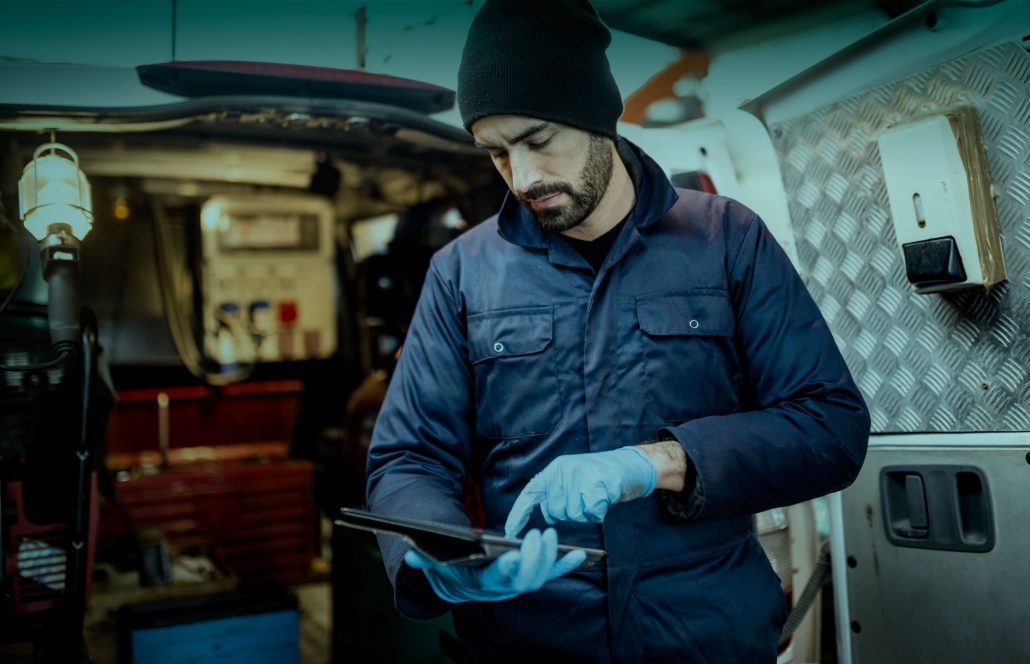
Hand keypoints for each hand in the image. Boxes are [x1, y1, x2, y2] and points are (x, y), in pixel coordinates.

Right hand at [403, 528, 585, 602]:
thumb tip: (410, 556)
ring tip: (558, 538)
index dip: (507, 570)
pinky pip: (552, 572)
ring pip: (540, 577)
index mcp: (483, 583)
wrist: (460, 580)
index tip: (514, 556)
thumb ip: (425, 560)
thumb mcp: (436, 562)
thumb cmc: (450, 566)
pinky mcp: (532, 575)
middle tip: (541, 534)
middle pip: (525, 580)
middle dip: (535, 559)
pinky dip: (567, 564)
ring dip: (553, 560)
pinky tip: (583, 555)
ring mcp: (519, 582)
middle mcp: (504, 587)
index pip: (497, 579)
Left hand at [504, 446, 656, 537]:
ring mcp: (581, 477)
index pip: (531, 493)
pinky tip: (604, 498)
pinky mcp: (598, 486)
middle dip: (569, 512)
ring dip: (585, 512)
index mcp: (555, 469)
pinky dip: (599, 512)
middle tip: (584, 497)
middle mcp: (564, 471)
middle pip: (555, 511)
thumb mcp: (572, 478)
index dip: (519, 513)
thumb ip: (557, 493)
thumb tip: (548, 515)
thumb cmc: (599, 476)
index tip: (510, 532)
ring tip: (595, 496)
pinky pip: (592, 514)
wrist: (629, 465)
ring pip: (573, 515)